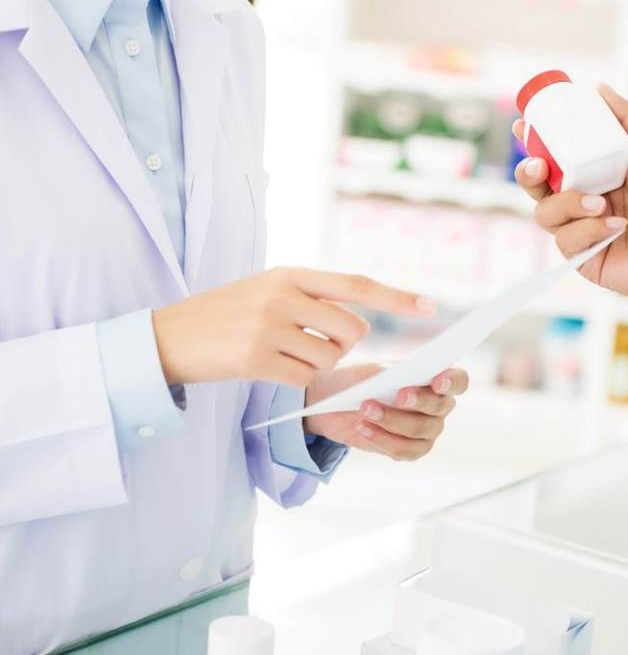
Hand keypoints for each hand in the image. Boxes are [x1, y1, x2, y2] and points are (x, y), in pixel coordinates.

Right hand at [153, 269, 435, 386]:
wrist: (169, 336)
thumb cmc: (223, 315)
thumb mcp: (265, 291)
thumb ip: (308, 299)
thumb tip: (357, 326)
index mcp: (290, 274)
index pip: (356, 284)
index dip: (396, 296)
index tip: (431, 307)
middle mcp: (284, 295)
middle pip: (352, 329)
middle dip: (342, 346)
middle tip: (311, 345)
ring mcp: (270, 326)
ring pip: (329, 358)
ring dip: (314, 366)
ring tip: (279, 355)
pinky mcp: (256, 358)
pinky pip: (303, 379)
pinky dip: (293, 380)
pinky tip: (266, 369)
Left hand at [305, 363, 468, 460]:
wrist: (339, 402)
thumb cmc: (361, 379)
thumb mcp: (371, 370)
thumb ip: (390, 373)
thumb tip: (399, 380)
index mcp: (436, 378)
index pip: (458, 381)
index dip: (452, 382)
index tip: (437, 382)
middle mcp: (438, 405)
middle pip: (440, 406)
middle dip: (419, 401)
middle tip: (398, 396)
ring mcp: (428, 429)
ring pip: (420, 429)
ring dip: (392, 420)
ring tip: (365, 409)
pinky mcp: (411, 449)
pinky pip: (405, 450)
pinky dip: (382, 439)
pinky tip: (363, 428)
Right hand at [514, 85, 627, 304]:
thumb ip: (626, 117)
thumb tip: (597, 88)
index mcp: (596, 175)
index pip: (555, 158)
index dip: (534, 143)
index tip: (522, 125)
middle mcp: (583, 202)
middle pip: (537, 187)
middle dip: (528, 174)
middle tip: (538, 165)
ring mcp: (581, 231)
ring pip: (545, 214)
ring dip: (568, 204)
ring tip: (600, 204)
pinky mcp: (583, 258)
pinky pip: (565, 241)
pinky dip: (588, 230)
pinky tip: (616, 228)